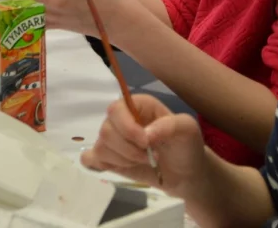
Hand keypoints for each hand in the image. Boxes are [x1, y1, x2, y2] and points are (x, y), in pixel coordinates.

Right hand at [81, 94, 205, 197]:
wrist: (185, 173)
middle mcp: (120, 119)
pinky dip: (102, 164)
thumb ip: (169, 125)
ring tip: (143, 162)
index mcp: (136, 105)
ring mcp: (112, 139)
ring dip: (124, 160)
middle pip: (106, 131)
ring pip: (101, 147)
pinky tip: (120, 167)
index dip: (127, 128)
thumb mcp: (187, 129)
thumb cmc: (186, 146)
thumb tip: (145, 135)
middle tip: (150, 156)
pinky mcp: (107, 158)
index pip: (115, 109)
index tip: (146, 143)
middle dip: (129, 150)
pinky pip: (89, 158)